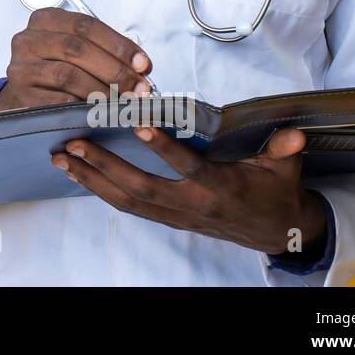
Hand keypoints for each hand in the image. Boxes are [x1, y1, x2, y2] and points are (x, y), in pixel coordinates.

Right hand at [0, 9, 152, 110]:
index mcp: (45, 20)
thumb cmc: (56, 66)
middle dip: (114, 69)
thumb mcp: (75, 48)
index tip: (142, 63)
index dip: (118, 44)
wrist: (26, 91)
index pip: (85, 25)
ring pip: (67, 75)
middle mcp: (28, 40)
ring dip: (102, 90)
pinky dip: (83, 107)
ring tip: (124, 101)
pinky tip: (101, 112)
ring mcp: (21, 68)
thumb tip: (139, 67)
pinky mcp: (21, 95)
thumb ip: (103, 50)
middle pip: (76, 48)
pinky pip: (57, 101)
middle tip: (139, 87)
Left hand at [52, 125, 327, 256]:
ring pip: (127, 199)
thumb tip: (293, 134)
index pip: (189, 167)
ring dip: (91, 178)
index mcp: (221, 188)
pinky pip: (128, 205)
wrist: (276, 231)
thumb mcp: (285, 169)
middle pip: (142, 187)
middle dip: (104, 165)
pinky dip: (100, 189)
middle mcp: (192, 204)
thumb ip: (283, 150)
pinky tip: (77, 173)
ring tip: (60, 157)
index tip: (139, 124)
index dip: (164, 148)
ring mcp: (176, 214)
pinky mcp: (167, 218)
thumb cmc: (275, 190)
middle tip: (73, 142)